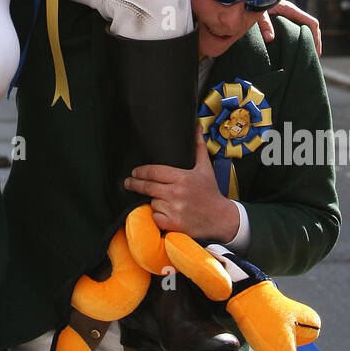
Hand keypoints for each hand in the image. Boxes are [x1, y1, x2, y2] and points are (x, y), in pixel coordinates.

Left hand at [123, 126, 240, 240]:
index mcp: (183, 177)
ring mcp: (174, 209)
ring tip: (159, 199)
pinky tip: (164, 212)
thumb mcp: (206, 168)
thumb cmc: (211, 192)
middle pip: (148, 186)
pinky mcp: (173, 224)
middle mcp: (177, 193)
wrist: (221, 219)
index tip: (134, 172)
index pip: (154, 171)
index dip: (141, 171)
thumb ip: (198, 146)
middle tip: (128, 182)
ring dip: (152, 200)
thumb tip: (196, 126)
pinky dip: (156, 215)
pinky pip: (155, 216)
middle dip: (134, 184)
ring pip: (151, 202)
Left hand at [262, 0, 321, 55]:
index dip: (316, 37)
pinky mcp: (282, 19)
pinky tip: (295, 49)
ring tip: (306, 56)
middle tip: (313, 58)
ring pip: (304, 28)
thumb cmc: (253, 0)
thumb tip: (270, 38)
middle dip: (314, 42)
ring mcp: (288, 15)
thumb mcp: (258, 12)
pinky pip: (296, 29)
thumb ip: (264, 23)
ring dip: (307, 41)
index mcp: (290, 10)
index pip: (311, 23)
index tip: (316, 51)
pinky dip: (299, 39)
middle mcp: (292, 12)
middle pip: (311, 27)